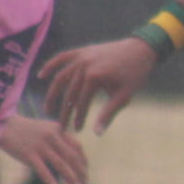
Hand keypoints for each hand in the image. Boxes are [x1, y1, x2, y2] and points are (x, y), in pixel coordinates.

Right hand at [0, 115, 89, 183]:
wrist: (2, 125)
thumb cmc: (26, 131)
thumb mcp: (47, 129)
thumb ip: (60, 140)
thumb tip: (72, 159)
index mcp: (59, 130)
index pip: (77, 147)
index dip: (83, 161)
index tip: (85, 172)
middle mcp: (52, 137)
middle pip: (72, 157)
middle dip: (81, 172)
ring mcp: (41, 145)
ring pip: (61, 164)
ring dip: (71, 178)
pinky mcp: (28, 154)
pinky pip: (42, 169)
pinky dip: (50, 179)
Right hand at [40, 37, 157, 133]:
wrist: (141, 49)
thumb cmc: (135, 74)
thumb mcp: (124, 95)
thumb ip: (109, 113)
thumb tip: (97, 134)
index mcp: (95, 76)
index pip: (82, 102)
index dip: (78, 117)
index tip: (76, 130)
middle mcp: (84, 65)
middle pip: (69, 92)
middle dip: (65, 111)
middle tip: (61, 125)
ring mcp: (81, 56)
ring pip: (61, 76)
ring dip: (53, 93)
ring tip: (48, 108)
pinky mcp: (82, 51)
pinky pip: (62, 57)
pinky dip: (51, 66)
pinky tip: (42, 76)